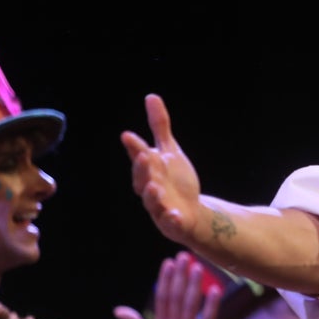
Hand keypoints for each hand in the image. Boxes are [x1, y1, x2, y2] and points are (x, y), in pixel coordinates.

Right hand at [114, 250, 220, 318]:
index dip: (165, 279)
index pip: (162, 298)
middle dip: (180, 276)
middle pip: (175, 298)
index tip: (169, 262)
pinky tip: (216, 290)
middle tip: (185, 256)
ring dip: (194, 286)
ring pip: (190, 306)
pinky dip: (211, 306)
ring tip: (198, 267)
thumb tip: (117, 310)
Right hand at [121, 93, 202, 246]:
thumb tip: (151, 96)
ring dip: (152, 195)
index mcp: (148, 171)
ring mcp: (160, 206)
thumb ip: (160, 126)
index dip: (134, 148)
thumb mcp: (170, 151)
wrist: (189, 213)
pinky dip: (171, 219)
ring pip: (152, 201)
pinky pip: (170, 222)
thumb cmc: (175, 181)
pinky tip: (175, 215)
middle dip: (142, 168)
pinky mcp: (172, 222)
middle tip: (146, 156)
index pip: (139, 157)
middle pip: (143, 178)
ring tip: (153, 187)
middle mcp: (149, 188)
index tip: (128, 136)